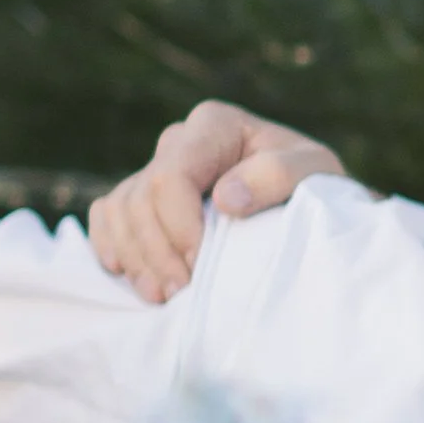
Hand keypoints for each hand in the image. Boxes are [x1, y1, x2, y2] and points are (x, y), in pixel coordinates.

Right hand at [86, 101, 346, 304]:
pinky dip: (111, 245)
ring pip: (120, 210)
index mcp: (214, 125)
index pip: (171, 176)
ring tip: (161, 296)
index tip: (200, 264)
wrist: (310, 201)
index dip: (179, 226)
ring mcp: (158, 166)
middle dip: (156, 250)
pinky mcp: (145, 195)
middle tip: (180, 294)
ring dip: (136, 258)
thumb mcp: (316, 172)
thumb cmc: (314, 184)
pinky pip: (108, 215)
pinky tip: (126, 274)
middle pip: (141, 197)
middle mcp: (179, 140)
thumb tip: (227, 196)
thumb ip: (278, 174)